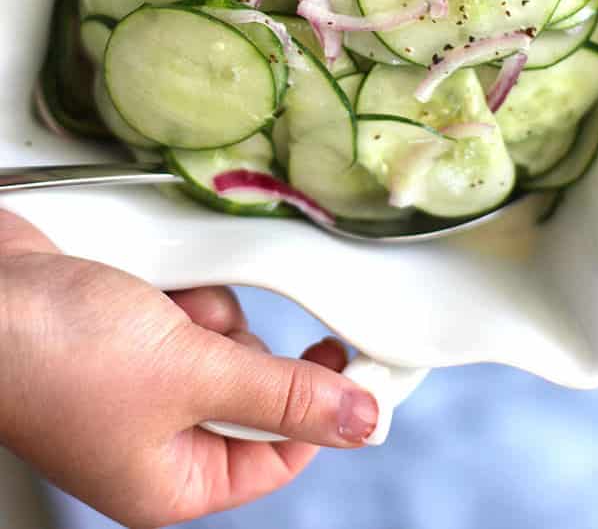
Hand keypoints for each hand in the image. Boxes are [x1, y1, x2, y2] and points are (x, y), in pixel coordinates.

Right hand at [0, 208, 377, 527]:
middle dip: (240, 350)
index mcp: (170, 483)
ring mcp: (136, 384)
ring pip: (223, 343)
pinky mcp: (124, 332)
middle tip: (212, 333)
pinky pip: (187, 311)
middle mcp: (154, 441)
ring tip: (162, 311)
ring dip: (208, 314)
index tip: (367, 362)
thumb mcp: (190, 376)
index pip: (279, 457)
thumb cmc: (56, 351)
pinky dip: (179, 293)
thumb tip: (361, 422)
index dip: (322, 409)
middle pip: (251, 392)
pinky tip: (147, 288)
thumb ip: (282, 396)